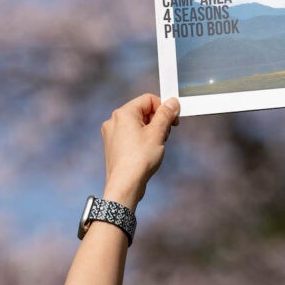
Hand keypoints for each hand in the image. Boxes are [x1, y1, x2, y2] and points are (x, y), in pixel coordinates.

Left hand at [101, 94, 179, 210]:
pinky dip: (141, 139)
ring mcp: (111, 133)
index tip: (173, 120)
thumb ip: (166, 114)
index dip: (163, 108)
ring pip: (137, 123)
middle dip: (157, 120)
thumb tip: (172, 103)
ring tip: (156, 145)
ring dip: (151, 130)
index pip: (148, 99)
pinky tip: (147, 151)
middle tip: (165, 135)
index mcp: (124, 113)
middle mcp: (114, 120)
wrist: (125, 185)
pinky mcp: (113, 145)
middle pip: (142, 111)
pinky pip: (130, 134)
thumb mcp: (158, 133)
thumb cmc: (139, 159)